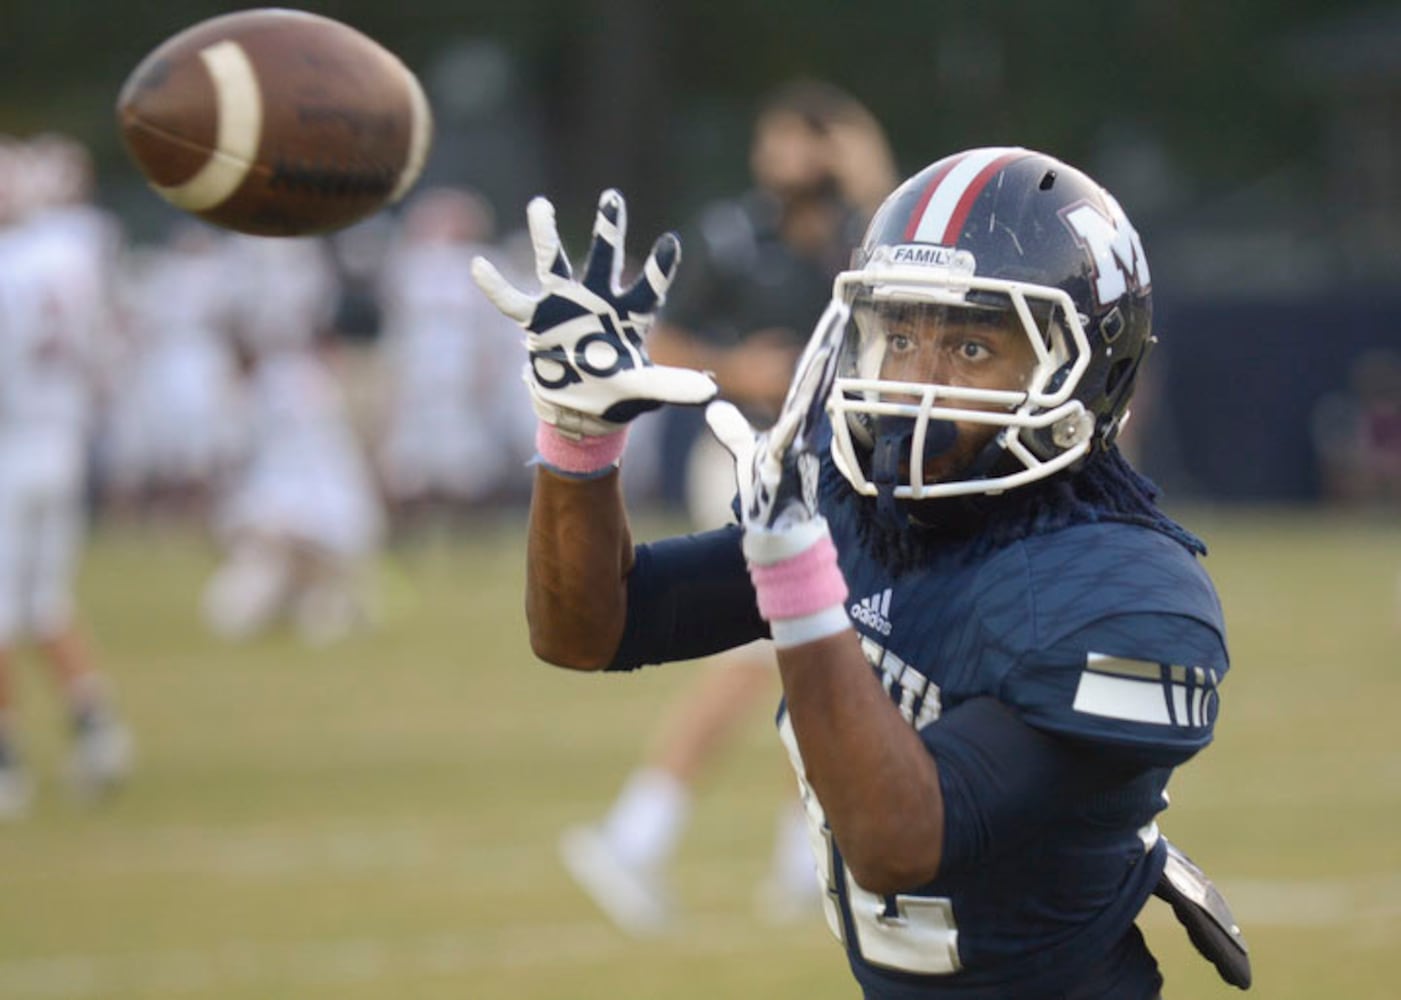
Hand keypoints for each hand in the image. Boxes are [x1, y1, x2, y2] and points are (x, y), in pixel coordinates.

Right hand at [472, 189, 716, 437]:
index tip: (671, 241)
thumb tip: (711, 392)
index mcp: (629, 315)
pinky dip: (496, 286)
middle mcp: (598, 301)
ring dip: (546, 235)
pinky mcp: (537, 321)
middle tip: (612, 197)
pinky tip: (478, 266)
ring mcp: (565, 306)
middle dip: (608, 229)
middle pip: (604, 259)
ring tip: (539, 204)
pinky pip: (512, 301)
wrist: (580, 407)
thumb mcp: (645, 389)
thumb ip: (673, 385)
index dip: (659, 267)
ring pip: (554, 264)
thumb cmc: (617, 392)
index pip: (649, 287)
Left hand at [705, 305, 843, 532]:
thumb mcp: (747, 452)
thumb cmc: (769, 491)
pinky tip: (798, 412)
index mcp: (794, 420)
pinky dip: (793, 428)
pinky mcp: (787, 467)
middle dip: (828, 343)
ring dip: (817, 379)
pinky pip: (789, 442)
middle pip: (815, 378)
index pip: (806, 373)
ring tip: (826, 347)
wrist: (779, 530)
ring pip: (809, 405)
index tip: (834, 312)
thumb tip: (715, 407)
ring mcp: (798, 446)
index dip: (820, 342)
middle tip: (840, 309)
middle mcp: (802, 427)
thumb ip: (732, 428)